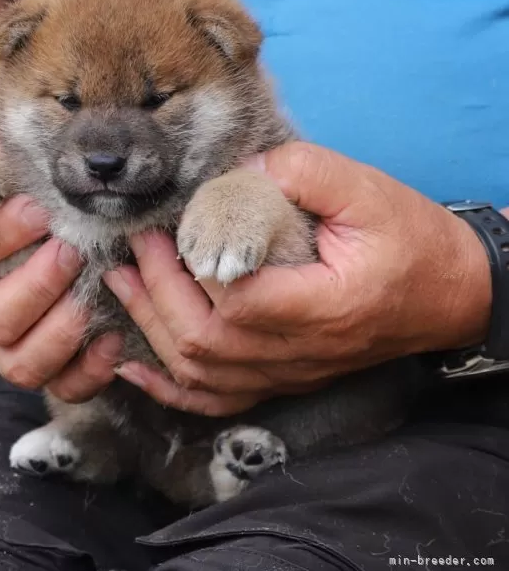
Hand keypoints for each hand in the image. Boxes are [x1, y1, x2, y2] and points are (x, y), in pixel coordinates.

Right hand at [0, 118, 122, 399]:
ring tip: (93, 296)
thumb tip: (7, 133)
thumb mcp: (2, 163)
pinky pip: (62, 386)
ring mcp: (5, 342)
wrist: (36, 225)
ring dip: (60, 332)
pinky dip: (89, 371)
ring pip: (20, 363)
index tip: (38, 209)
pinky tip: (114, 338)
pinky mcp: (44, 363)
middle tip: (72, 251)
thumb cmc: (19, 190)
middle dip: (35, 286)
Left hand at [103, 141, 494, 415]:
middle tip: (135, 247)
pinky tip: (137, 369)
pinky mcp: (283, 377)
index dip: (188, 268)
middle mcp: (298, 351)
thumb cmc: (411, 242)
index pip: (235, 300)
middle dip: (155, 293)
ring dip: (153, 330)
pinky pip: (218, 399)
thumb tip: (239, 171)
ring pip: (201, 373)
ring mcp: (287, 372)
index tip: (163, 229)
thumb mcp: (365, 191)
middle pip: (204, 341)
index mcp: (320, 305)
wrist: (448, 294)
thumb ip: (301, 172)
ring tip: (122, 286)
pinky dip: (171, 388)